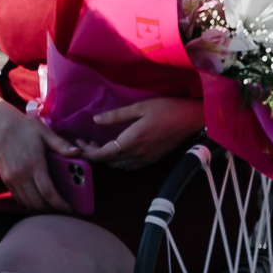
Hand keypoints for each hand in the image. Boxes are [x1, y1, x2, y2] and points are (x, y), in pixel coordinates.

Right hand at [0, 100, 80, 212]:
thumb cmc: (24, 127)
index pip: (48, 192)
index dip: (59, 204)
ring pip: (27, 203)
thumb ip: (61, 145)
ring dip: (40, 208)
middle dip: (52, 209)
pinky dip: (29, 203)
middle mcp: (21, 174)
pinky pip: (18, 198)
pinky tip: (38, 200)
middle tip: (63, 209)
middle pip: (38, 202)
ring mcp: (11, 178)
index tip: (69, 209)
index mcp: (34, 164)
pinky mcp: (5, 179)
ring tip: (52, 206)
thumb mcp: (45, 132)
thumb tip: (78, 153)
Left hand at [77, 95, 202, 168]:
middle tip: (85, 141)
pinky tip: (117, 149)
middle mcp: (139, 153)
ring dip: (106, 158)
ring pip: (119, 165)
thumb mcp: (140, 107)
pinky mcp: (153, 158)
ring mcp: (147, 158)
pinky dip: (118, 160)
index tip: (79, 143)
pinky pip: (130, 165)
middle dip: (94, 154)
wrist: (193, 118)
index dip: (88, 152)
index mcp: (133, 140)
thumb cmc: (168, 108)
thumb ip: (117, 115)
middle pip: (109, 162)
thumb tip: (96, 120)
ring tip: (98, 145)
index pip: (104, 154)